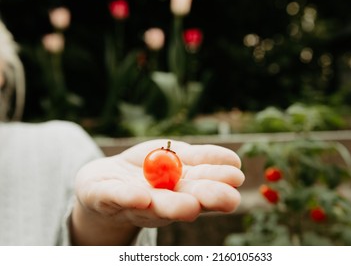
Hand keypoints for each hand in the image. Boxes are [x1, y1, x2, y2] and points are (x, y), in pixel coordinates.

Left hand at [71, 139, 243, 244]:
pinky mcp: (103, 197)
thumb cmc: (146, 169)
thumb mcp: (176, 156)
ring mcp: (133, 202)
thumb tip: (233, 161)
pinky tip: (141, 198)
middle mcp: (161, 201)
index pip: (203, 185)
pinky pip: (116, 197)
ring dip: (172, 206)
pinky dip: (128, 198)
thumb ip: (199, 158)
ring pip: (154, 206)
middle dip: (206, 198)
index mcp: (179, 188)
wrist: (102, 181)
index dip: (220, 182)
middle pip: (185, 200)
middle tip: (229, 199)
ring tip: (189, 206)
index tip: (237, 176)